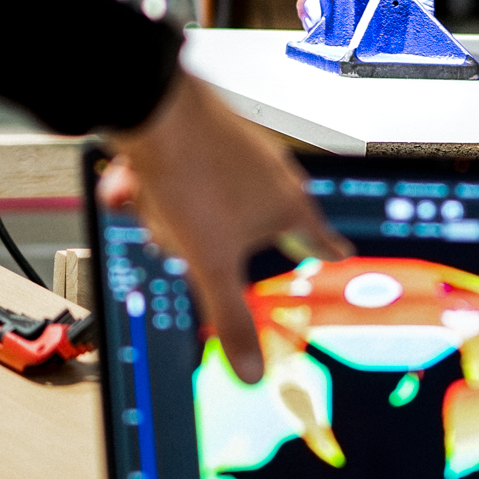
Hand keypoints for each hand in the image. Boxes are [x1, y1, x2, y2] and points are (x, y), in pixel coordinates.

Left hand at [97, 68, 348, 382]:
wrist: (153, 108)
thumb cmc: (192, 173)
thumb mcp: (209, 264)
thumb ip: (230, 318)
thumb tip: (252, 370)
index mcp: (289, 207)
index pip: (321, 241)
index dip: (329, 254)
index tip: (341, 255)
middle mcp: (273, 175)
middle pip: (253, 226)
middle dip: (211, 241)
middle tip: (187, 239)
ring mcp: (242, 152)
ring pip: (213, 200)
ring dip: (176, 212)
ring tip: (152, 207)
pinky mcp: (209, 135)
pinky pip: (188, 174)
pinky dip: (163, 187)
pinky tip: (137, 188)